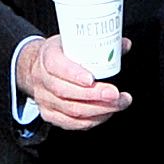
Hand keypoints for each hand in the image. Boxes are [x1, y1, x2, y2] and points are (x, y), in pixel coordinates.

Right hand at [14, 33, 129, 130]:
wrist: (38, 67)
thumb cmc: (61, 53)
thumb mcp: (74, 41)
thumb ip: (100, 43)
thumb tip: (125, 45)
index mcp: (47, 56)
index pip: (56, 66)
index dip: (74, 74)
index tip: (92, 79)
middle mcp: (41, 79)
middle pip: (66, 92)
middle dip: (95, 95)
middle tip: (116, 95)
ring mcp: (44, 99)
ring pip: (71, 110)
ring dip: (99, 109)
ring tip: (119, 104)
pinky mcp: (48, 114)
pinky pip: (70, 123)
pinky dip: (91, 120)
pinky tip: (106, 113)